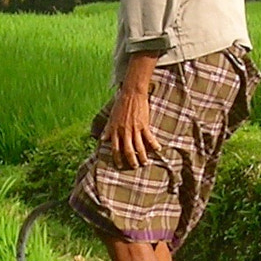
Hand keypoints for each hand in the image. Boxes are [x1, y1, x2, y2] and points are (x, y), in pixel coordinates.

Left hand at [105, 54, 162, 168]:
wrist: (131, 93)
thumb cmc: (120, 104)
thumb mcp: (111, 117)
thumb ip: (107, 129)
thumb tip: (102, 139)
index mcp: (115, 130)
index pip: (115, 148)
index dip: (117, 159)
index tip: (119, 166)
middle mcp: (124, 131)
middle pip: (127, 151)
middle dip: (131, 161)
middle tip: (134, 167)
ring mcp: (134, 129)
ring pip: (138, 147)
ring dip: (142, 157)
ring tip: (145, 163)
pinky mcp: (143, 125)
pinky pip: (149, 138)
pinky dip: (154, 144)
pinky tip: (158, 149)